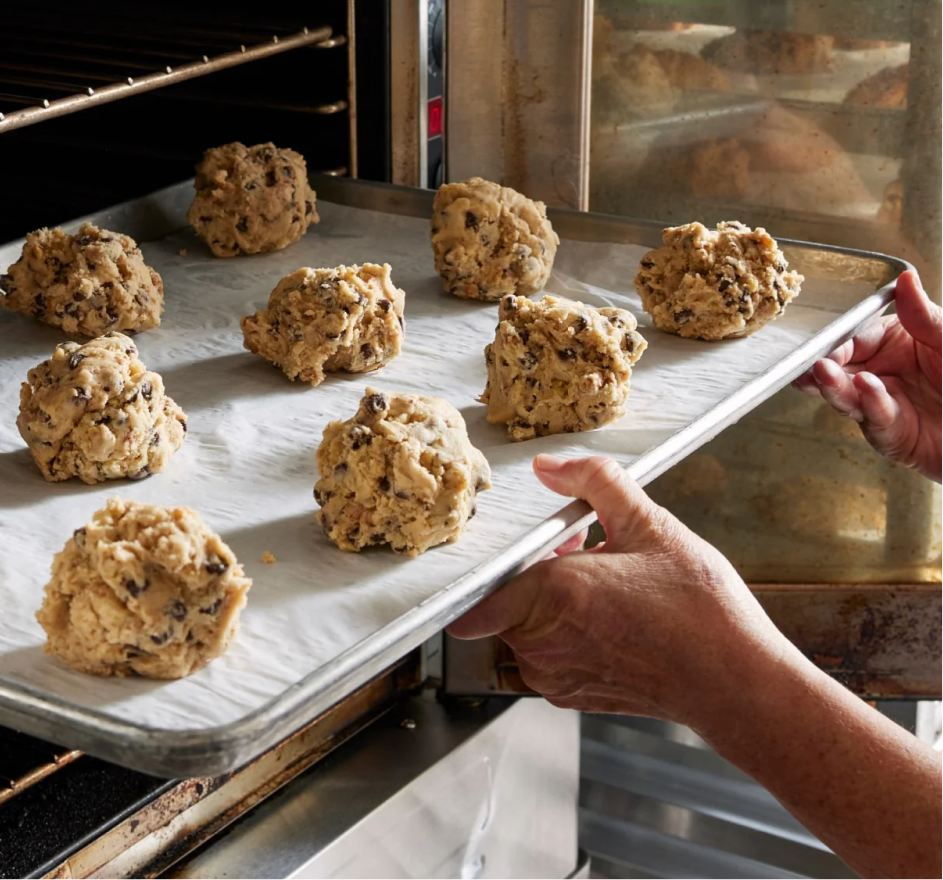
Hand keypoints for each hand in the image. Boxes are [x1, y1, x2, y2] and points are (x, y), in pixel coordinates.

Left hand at [448, 455, 793, 725]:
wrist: (736, 680)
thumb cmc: (700, 612)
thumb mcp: (650, 524)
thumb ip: (593, 481)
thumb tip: (551, 467)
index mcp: (552, 598)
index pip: (472, 595)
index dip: (488, 565)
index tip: (520, 550)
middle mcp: (543, 644)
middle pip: (505, 597)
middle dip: (536, 568)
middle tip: (584, 547)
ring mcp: (554, 676)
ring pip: (525, 625)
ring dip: (552, 599)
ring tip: (606, 581)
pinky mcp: (569, 694)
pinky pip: (546, 652)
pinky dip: (566, 629)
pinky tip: (612, 614)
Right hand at [794, 269, 942, 482]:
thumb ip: (923, 316)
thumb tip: (906, 279)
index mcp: (893, 344)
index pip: (852, 341)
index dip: (834, 345)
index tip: (823, 347)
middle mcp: (882, 374)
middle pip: (840, 371)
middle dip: (823, 370)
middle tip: (814, 366)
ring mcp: (883, 405)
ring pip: (848, 398)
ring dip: (835, 388)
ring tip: (825, 375)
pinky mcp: (891, 435)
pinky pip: (875, 420)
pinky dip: (869, 405)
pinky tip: (866, 389)